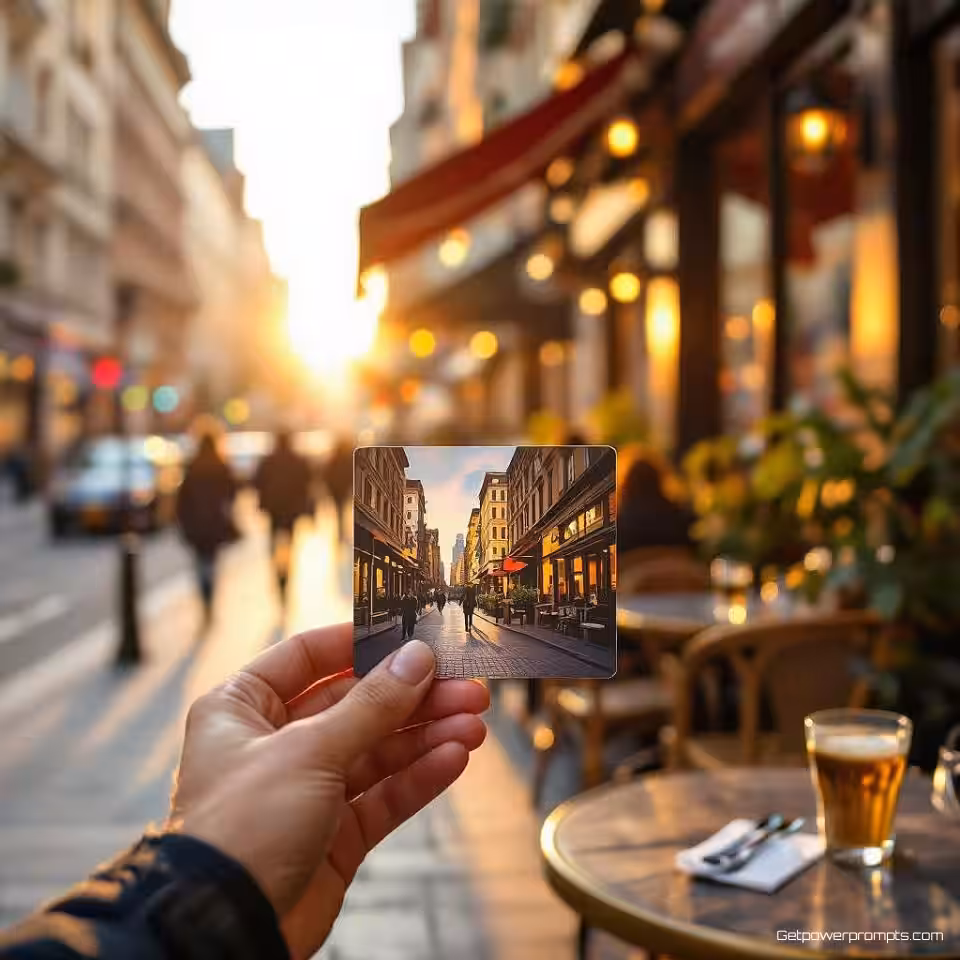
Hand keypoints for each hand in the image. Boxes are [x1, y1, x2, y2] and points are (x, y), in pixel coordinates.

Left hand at [167, 625, 488, 958]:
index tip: (409, 638)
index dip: (359, 644)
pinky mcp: (334, 833)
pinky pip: (383, 793)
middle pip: (354, 703)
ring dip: (425, 735)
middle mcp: (273, 743)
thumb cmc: (238, 832)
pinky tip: (453, 757)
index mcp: (242, 709)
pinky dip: (418, 776)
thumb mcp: (307, 752)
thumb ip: (371, 706)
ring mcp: (306, 788)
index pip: (306, 657)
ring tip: (473, 722)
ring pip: (377, 749)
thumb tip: (416, 660)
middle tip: (464, 687)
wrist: (228, 931)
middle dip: (412, 696)